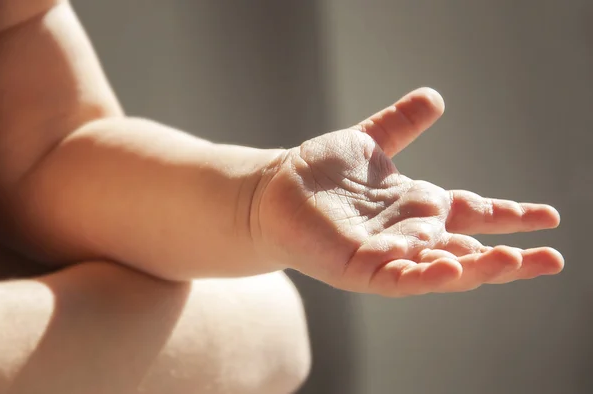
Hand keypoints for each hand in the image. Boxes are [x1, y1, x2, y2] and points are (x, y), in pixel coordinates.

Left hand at [253, 87, 562, 296]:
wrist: (275, 189)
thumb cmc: (321, 172)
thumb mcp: (370, 143)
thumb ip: (401, 125)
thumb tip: (435, 98)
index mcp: (418, 206)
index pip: (474, 212)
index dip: (511, 216)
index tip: (549, 217)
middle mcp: (410, 235)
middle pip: (469, 249)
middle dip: (511, 258)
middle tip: (553, 259)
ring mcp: (388, 254)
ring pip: (442, 269)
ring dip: (479, 269)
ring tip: (515, 262)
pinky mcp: (361, 267)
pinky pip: (400, 277)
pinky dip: (428, 275)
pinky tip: (455, 270)